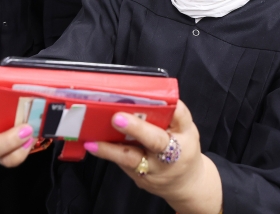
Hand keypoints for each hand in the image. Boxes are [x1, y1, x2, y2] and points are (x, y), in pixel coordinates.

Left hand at [84, 102, 222, 213]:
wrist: (186, 184)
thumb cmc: (182, 148)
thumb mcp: (184, 129)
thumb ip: (169, 114)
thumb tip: (143, 94)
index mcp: (185, 134)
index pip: (180, 116)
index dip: (171, 108)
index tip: (155, 100)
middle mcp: (171, 153)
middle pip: (156, 140)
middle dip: (136, 128)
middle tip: (117, 118)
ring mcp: (155, 169)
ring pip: (132, 159)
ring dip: (111, 149)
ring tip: (93, 140)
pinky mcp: (141, 178)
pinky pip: (123, 164)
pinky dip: (108, 153)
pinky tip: (93, 144)